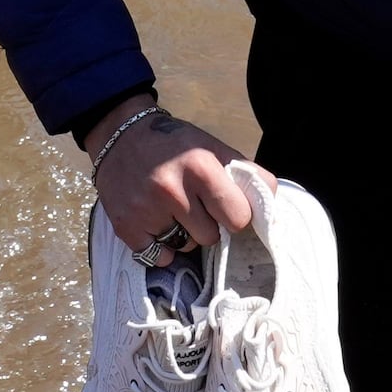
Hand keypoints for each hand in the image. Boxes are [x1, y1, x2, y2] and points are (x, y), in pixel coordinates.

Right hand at [89, 103, 260, 259]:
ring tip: (172, 208)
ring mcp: (147, 210)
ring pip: (187, 247)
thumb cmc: (175, 144)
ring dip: (184, 234)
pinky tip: (154, 220)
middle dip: (209, 225)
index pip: (239, 218)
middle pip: (212, 237)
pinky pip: (160, 257)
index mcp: (201, 167)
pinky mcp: (127, 227)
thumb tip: (271, 206)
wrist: (120, 134)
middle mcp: (173, 190)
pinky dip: (161, 246)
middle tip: (196, 206)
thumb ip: (245, 174)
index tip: (227, 207)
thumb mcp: (212, 146)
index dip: (236, 215)